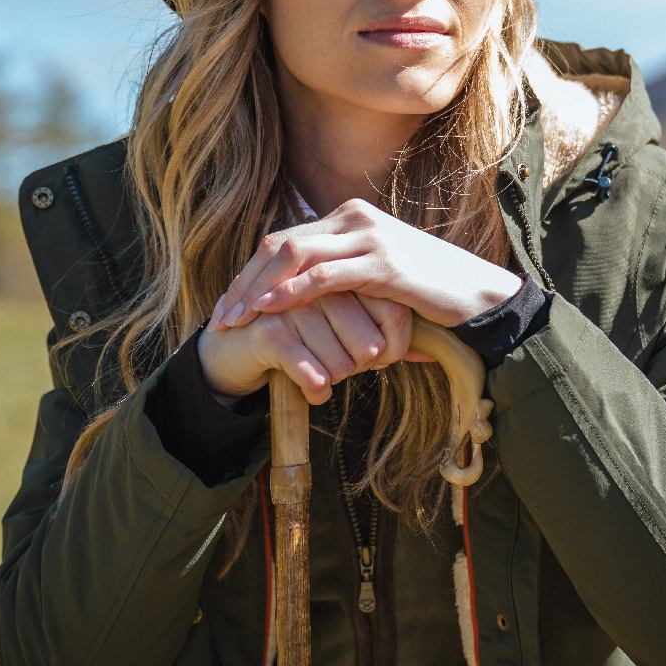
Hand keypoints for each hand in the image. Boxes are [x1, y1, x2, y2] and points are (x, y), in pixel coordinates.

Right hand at [198, 288, 434, 407]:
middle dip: (365, 365)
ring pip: (343, 361)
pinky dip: (318, 388)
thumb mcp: (343, 330)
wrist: (237, 347)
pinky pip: (313, 370)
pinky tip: (316, 392)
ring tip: (328, 379)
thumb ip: (383, 332)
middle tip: (351, 370)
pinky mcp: (268, 330)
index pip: (393, 310)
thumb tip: (429, 351)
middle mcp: (320, 282)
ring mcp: (293, 304)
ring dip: (338, 378)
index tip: (382, 360)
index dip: (395, 344)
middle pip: (370, 340)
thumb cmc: (301, 338)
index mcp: (345, 272)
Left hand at [213, 198, 521, 333]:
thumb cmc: (426, 294)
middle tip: (220, 318)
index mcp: (348, 219)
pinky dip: (292, 292)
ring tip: (236, 320)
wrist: (478, 297)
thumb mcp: (375, 281)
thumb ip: (342, 279)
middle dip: (244, 283)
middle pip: (280, 246)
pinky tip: (270, 311)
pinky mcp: (383, 263)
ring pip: (295, 256)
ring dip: (258, 290)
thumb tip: (304, 300)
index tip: (227, 308)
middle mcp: (354, 219)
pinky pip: (326, 275)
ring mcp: (369, 237)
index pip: (283, 242)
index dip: (249, 275)